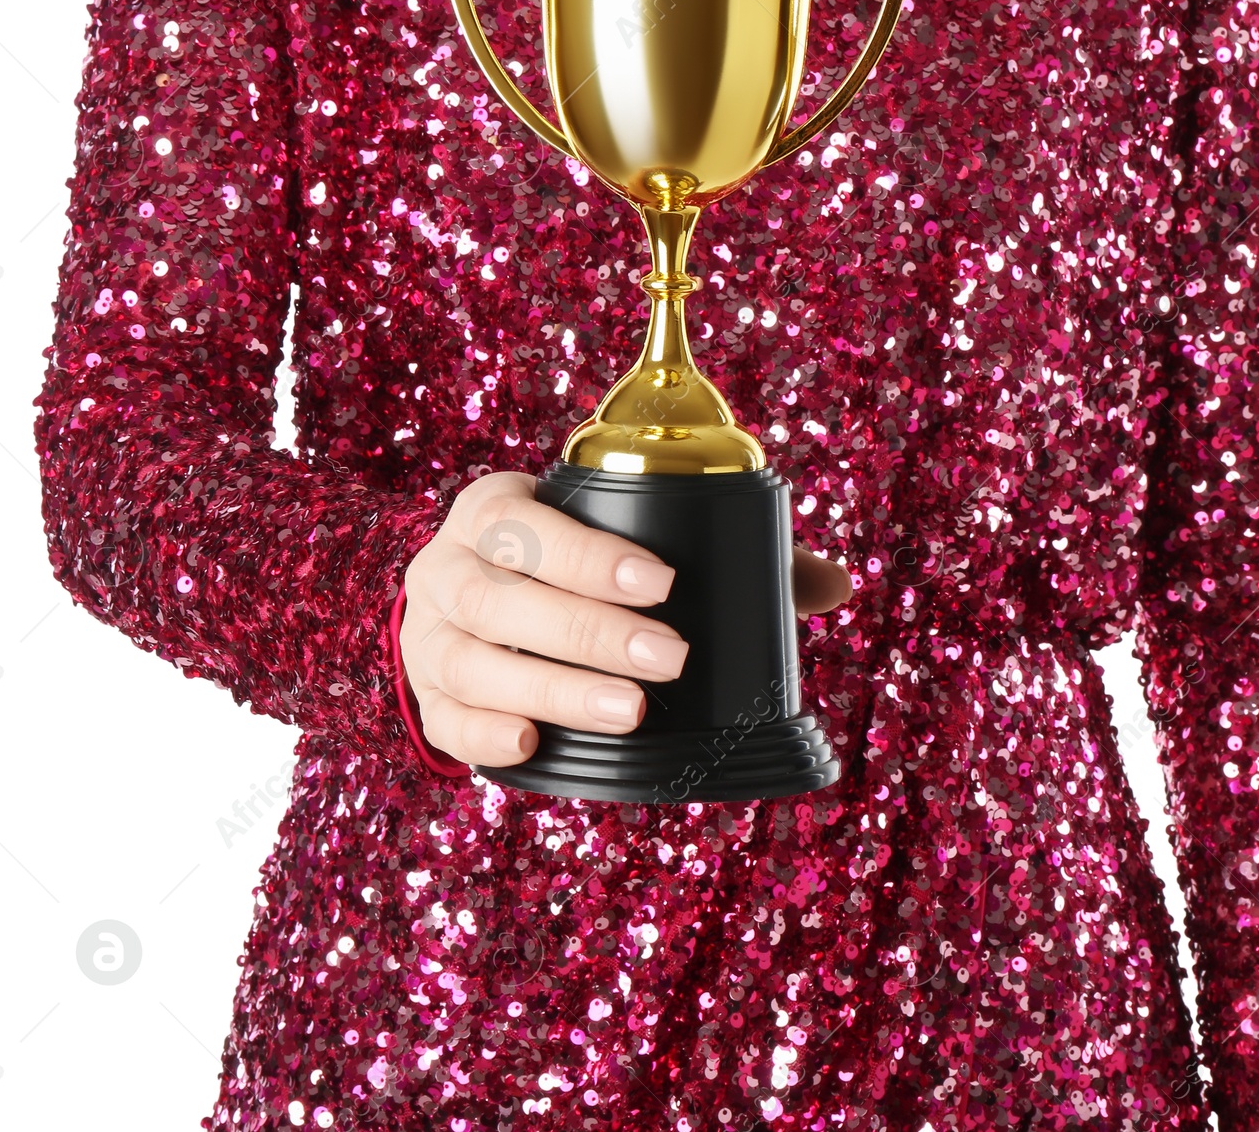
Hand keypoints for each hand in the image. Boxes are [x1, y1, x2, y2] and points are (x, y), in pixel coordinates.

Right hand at [400, 471, 852, 768]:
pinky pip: (442, 721)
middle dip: (589, 631)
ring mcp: (427, 639)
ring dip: (553, 689)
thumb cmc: (559, 564)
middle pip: (499, 599)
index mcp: (493, 512)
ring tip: (630, 712)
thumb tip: (833, 582)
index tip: (664, 582)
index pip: (529, 526)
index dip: (590, 554)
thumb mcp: (610, 539)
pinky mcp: (425, 699)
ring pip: (473, 664)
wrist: (464, 601)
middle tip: (670, 659)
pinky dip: (485, 734)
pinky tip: (532, 746)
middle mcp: (444, 569)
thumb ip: (716, 555)